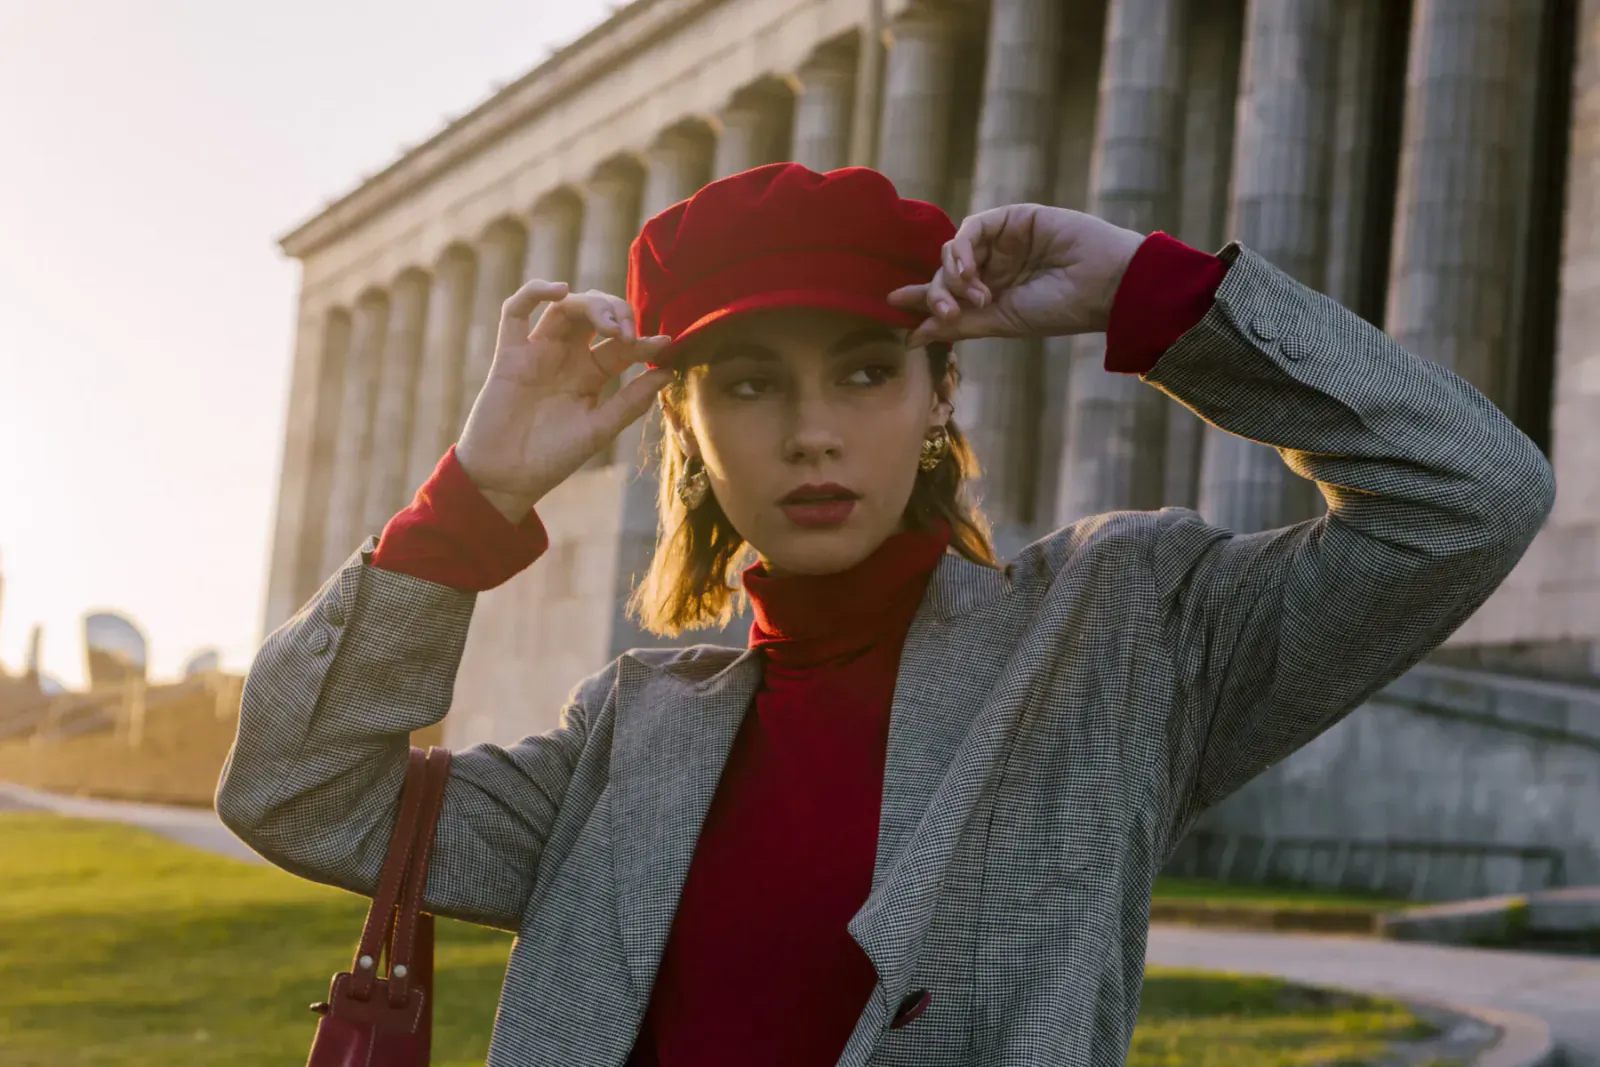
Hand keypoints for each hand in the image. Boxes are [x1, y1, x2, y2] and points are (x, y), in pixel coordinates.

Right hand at [455, 281, 674, 519]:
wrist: (508, 478)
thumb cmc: (553, 457)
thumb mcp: (600, 429)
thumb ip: (631, 401)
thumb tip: (668, 373)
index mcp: (591, 374)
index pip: (623, 345)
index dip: (644, 341)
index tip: (665, 344)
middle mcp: (567, 357)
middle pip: (595, 314)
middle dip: (617, 312)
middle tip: (628, 333)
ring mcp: (538, 351)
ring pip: (564, 307)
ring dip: (590, 304)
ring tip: (608, 323)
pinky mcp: (510, 353)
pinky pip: (515, 311)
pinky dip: (534, 292)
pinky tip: (559, 290)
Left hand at [887, 205, 1146, 345]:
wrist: (1103, 285)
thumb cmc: (1059, 309)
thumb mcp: (1001, 322)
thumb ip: (957, 325)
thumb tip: (911, 337)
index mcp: (993, 295)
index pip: (946, 294)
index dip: (919, 298)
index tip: (892, 304)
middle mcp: (995, 267)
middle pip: (944, 273)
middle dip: (937, 294)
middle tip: (949, 314)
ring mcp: (1003, 241)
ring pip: (953, 251)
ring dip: (953, 277)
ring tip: (976, 298)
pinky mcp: (1012, 218)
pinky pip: (971, 229)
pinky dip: (963, 251)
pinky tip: (970, 272)